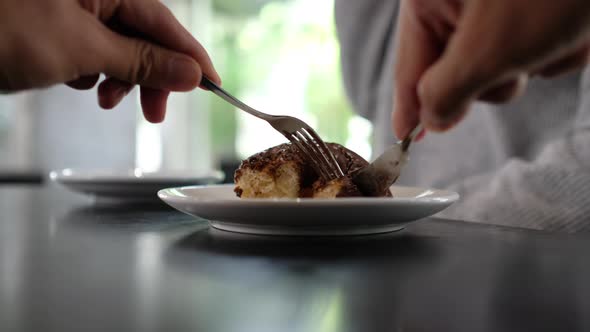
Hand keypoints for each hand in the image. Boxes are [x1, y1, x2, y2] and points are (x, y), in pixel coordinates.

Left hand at [0, 0, 220, 122]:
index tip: (213, 84)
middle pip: (144, 37)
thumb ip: (142, 61)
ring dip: (121, 79)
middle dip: (151, 76)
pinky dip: (94, 75)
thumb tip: (190, 73)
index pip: (164, 22)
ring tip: (106, 99)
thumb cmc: (3, 29)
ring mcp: (75, 12)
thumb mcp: (82, 50)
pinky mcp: (59, 30)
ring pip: (120, 50)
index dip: (190, 57)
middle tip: (157, 112)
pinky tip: (81, 85)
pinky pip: (94, 54)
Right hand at [393, 0, 589, 137]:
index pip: (408, 67)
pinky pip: (530, 50)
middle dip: (494, 78)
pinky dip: (555, 51)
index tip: (405, 139)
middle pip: (455, 70)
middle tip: (513, 66)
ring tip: (555, 35)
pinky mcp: (526, 9)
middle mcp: (456, 0)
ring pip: (500, 64)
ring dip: (532, 64)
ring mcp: (493, 5)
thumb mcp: (488, 51)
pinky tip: (573, 30)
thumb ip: (446, 93)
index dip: (409, 108)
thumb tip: (432, 119)